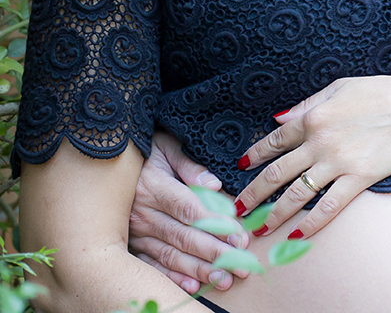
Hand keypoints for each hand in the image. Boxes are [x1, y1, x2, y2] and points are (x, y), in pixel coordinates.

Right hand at [128, 131, 248, 292]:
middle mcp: (142, 213)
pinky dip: (171, 278)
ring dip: (199, 270)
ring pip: (170, 255)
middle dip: (216, 254)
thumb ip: (190, 167)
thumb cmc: (146, 151)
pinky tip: (192, 286)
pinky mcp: (129, 244)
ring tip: (224, 279)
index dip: (217, 225)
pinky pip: (151, 265)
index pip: (190, 210)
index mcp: (154, 187)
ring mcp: (133, 232)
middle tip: (242, 266)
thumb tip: (215, 185)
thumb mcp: (167, 148)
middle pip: (183, 237)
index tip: (241, 238)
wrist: (104, 161)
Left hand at [233, 74, 390, 239]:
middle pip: (276, 173)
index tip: (239, 168)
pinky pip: (328, 206)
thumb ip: (308, 104)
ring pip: (296, 194)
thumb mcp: (340, 88)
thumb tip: (280, 118)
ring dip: (274, 214)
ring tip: (260, 228)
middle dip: (253, 194)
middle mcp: (319, 142)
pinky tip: (298, 236)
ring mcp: (337, 162)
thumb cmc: (382, 92)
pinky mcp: (358, 178)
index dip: (254, 156)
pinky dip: (311, 223)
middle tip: (237, 209)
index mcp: (313, 117)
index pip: (274, 141)